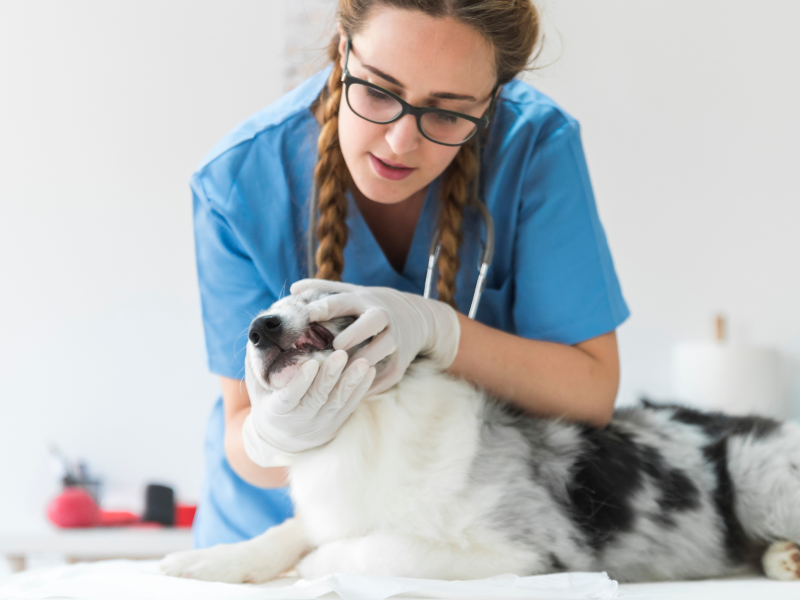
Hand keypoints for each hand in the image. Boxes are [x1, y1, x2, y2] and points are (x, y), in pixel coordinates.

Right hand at [242, 348, 375, 465]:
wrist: (280, 438)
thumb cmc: (267, 401)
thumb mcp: (257, 385)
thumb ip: (259, 362)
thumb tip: (261, 330)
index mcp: (276, 411)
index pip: (289, 397)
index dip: (300, 382)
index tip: (310, 363)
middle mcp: (299, 421)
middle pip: (317, 398)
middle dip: (329, 376)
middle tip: (341, 355)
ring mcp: (320, 424)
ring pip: (337, 403)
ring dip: (351, 382)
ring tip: (362, 362)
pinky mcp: (336, 424)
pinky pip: (350, 406)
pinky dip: (361, 389)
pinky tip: (369, 371)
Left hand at [289, 279, 460, 394]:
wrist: (416, 316)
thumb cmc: (371, 305)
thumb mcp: (352, 292)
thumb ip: (323, 290)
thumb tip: (293, 289)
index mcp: (364, 301)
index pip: (343, 302)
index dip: (324, 307)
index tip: (306, 314)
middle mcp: (382, 317)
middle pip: (371, 322)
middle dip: (356, 332)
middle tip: (336, 345)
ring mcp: (395, 339)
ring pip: (383, 349)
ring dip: (365, 360)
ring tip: (345, 373)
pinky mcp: (402, 361)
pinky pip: (389, 373)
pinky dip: (375, 383)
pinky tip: (356, 392)